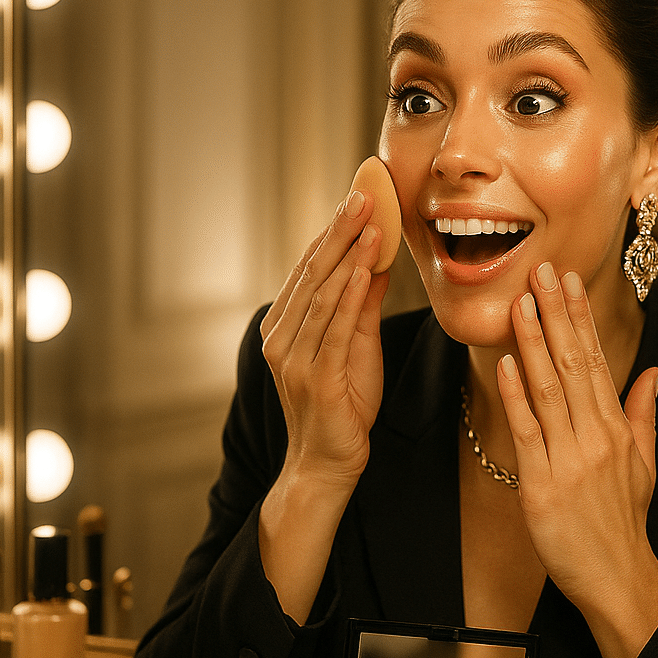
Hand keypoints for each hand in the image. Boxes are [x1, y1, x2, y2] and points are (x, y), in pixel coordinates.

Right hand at [258, 189, 390, 491]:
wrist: (327, 465)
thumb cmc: (343, 406)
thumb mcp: (356, 346)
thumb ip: (361, 304)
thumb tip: (376, 258)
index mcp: (285, 325)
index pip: (310, 268)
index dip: (334, 230)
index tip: (359, 195)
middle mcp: (281, 337)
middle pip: (313, 272)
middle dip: (340, 229)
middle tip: (364, 192)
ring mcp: (293, 358)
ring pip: (321, 294)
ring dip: (347, 253)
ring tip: (370, 218)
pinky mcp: (314, 379)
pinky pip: (332, 329)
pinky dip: (346, 295)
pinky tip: (362, 267)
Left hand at [497, 261, 657, 657]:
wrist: (617, 576)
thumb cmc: (624, 522)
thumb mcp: (644, 464)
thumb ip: (644, 413)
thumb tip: (656, 372)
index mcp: (617, 429)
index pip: (596, 360)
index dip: (580, 318)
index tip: (568, 281)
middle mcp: (596, 437)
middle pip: (574, 364)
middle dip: (556, 314)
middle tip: (541, 272)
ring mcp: (570, 460)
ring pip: (549, 390)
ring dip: (533, 343)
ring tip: (521, 303)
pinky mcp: (543, 485)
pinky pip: (529, 432)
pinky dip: (516, 396)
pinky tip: (506, 363)